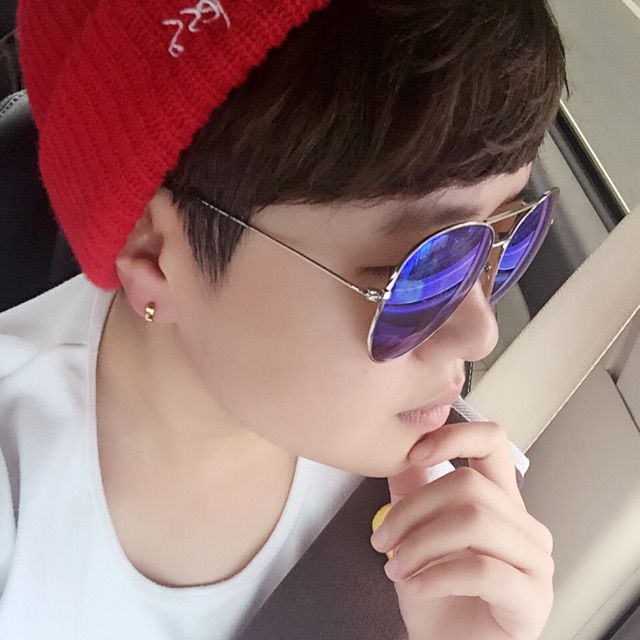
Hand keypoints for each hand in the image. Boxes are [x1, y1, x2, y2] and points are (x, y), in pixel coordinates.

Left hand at [370, 421, 554, 639]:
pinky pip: (482, 570)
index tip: (413, 454)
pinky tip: (415, 587)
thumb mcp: (413, 532)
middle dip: (413, 510)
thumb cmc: (434, 594)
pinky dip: (437, 575)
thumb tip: (397, 448)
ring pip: (474, 522)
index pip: (493, 442)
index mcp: (499, 500)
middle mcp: (524, 524)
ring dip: (420, 544)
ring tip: (394, 567)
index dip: (455, 436)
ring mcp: (534, 561)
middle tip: (380, 538)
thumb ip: (410, 489)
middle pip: (469, 485)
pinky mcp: (532, 598)